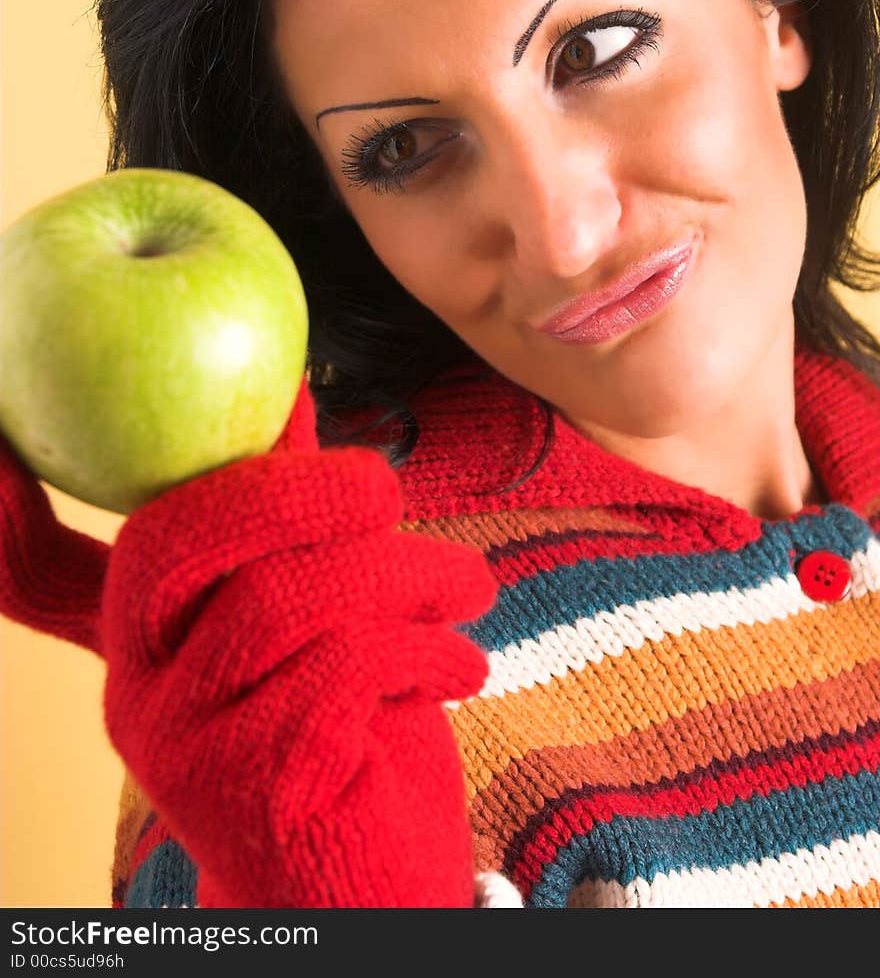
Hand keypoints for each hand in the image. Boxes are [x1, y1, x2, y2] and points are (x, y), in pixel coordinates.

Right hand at [3, 379, 497, 906]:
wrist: (376, 884)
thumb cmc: (349, 730)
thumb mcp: (318, 609)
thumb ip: (289, 514)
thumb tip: (289, 388)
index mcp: (142, 637)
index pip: (38, 571)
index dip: (6, 512)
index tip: (3, 445)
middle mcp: (134, 690)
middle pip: (173, 540)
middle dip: (290, 489)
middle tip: (383, 484)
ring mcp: (178, 745)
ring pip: (278, 596)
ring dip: (400, 572)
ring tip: (467, 587)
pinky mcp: (246, 788)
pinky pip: (340, 664)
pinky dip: (422, 648)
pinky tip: (459, 668)